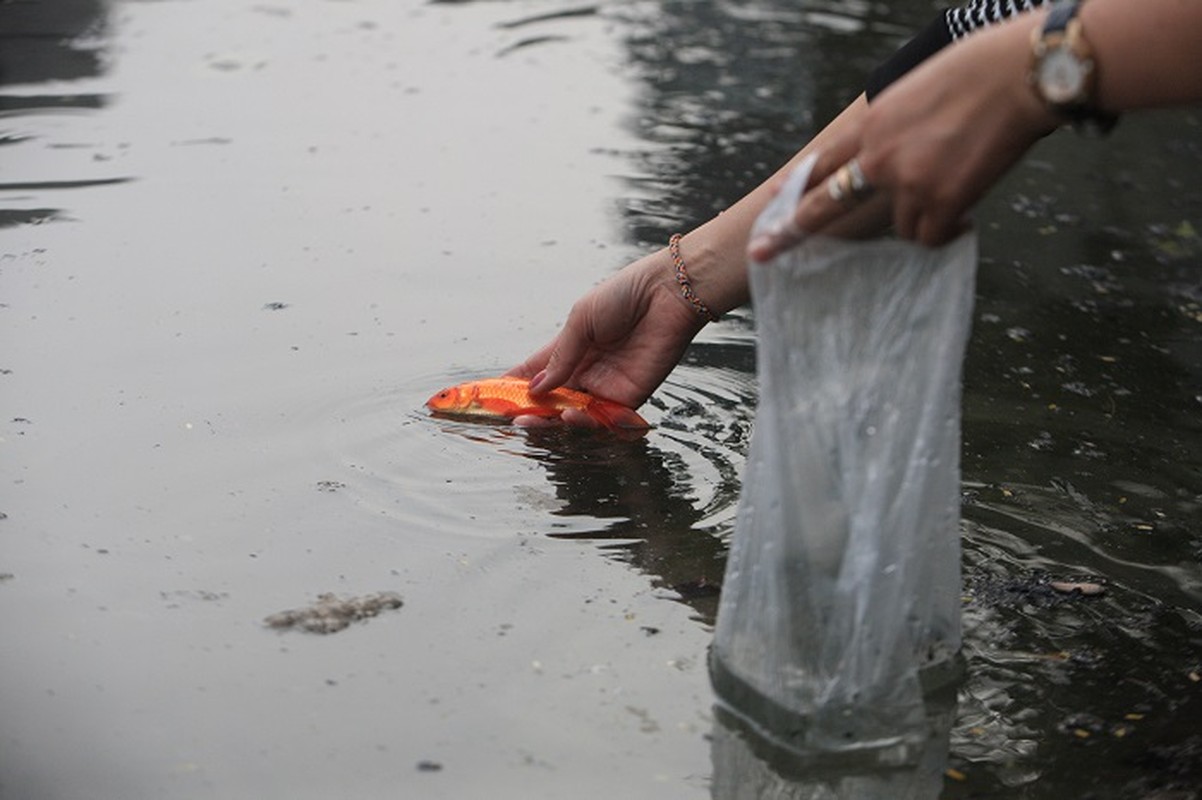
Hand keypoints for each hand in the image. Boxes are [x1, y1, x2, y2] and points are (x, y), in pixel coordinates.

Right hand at [507, 251, 706, 425]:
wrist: (669, 293)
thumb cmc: (624, 295)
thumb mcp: (581, 319)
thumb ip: (560, 355)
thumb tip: (535, 389)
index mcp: (569, 348)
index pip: (535, 374)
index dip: (514, 388)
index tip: (492, 401)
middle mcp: (586, 371)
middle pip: (552, 401)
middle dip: (531, 412)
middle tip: (514, 420)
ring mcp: (606, 386)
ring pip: (574, 415)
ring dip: (552, 422)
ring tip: (534, 421)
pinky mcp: (630, 397)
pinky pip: (603, 419)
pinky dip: (584, 421)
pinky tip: (569, 415)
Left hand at [750, 11, 1058, 255]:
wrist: (1019, 76)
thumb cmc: (980, 72)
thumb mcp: (916, 91)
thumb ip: (894, 128)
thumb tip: (891, 152)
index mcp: (872, 125)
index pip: (822, 160)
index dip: (795, 182)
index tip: (772, 196)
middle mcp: (879, 158)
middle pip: (824, 204)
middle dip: (789, 231)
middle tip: (762, 252)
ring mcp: (907, 184)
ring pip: (899, 228)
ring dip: (921, 220)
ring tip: (952, 196)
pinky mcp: (940, 204)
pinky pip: (929, 238)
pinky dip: (947, 232)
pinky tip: (965, 217)